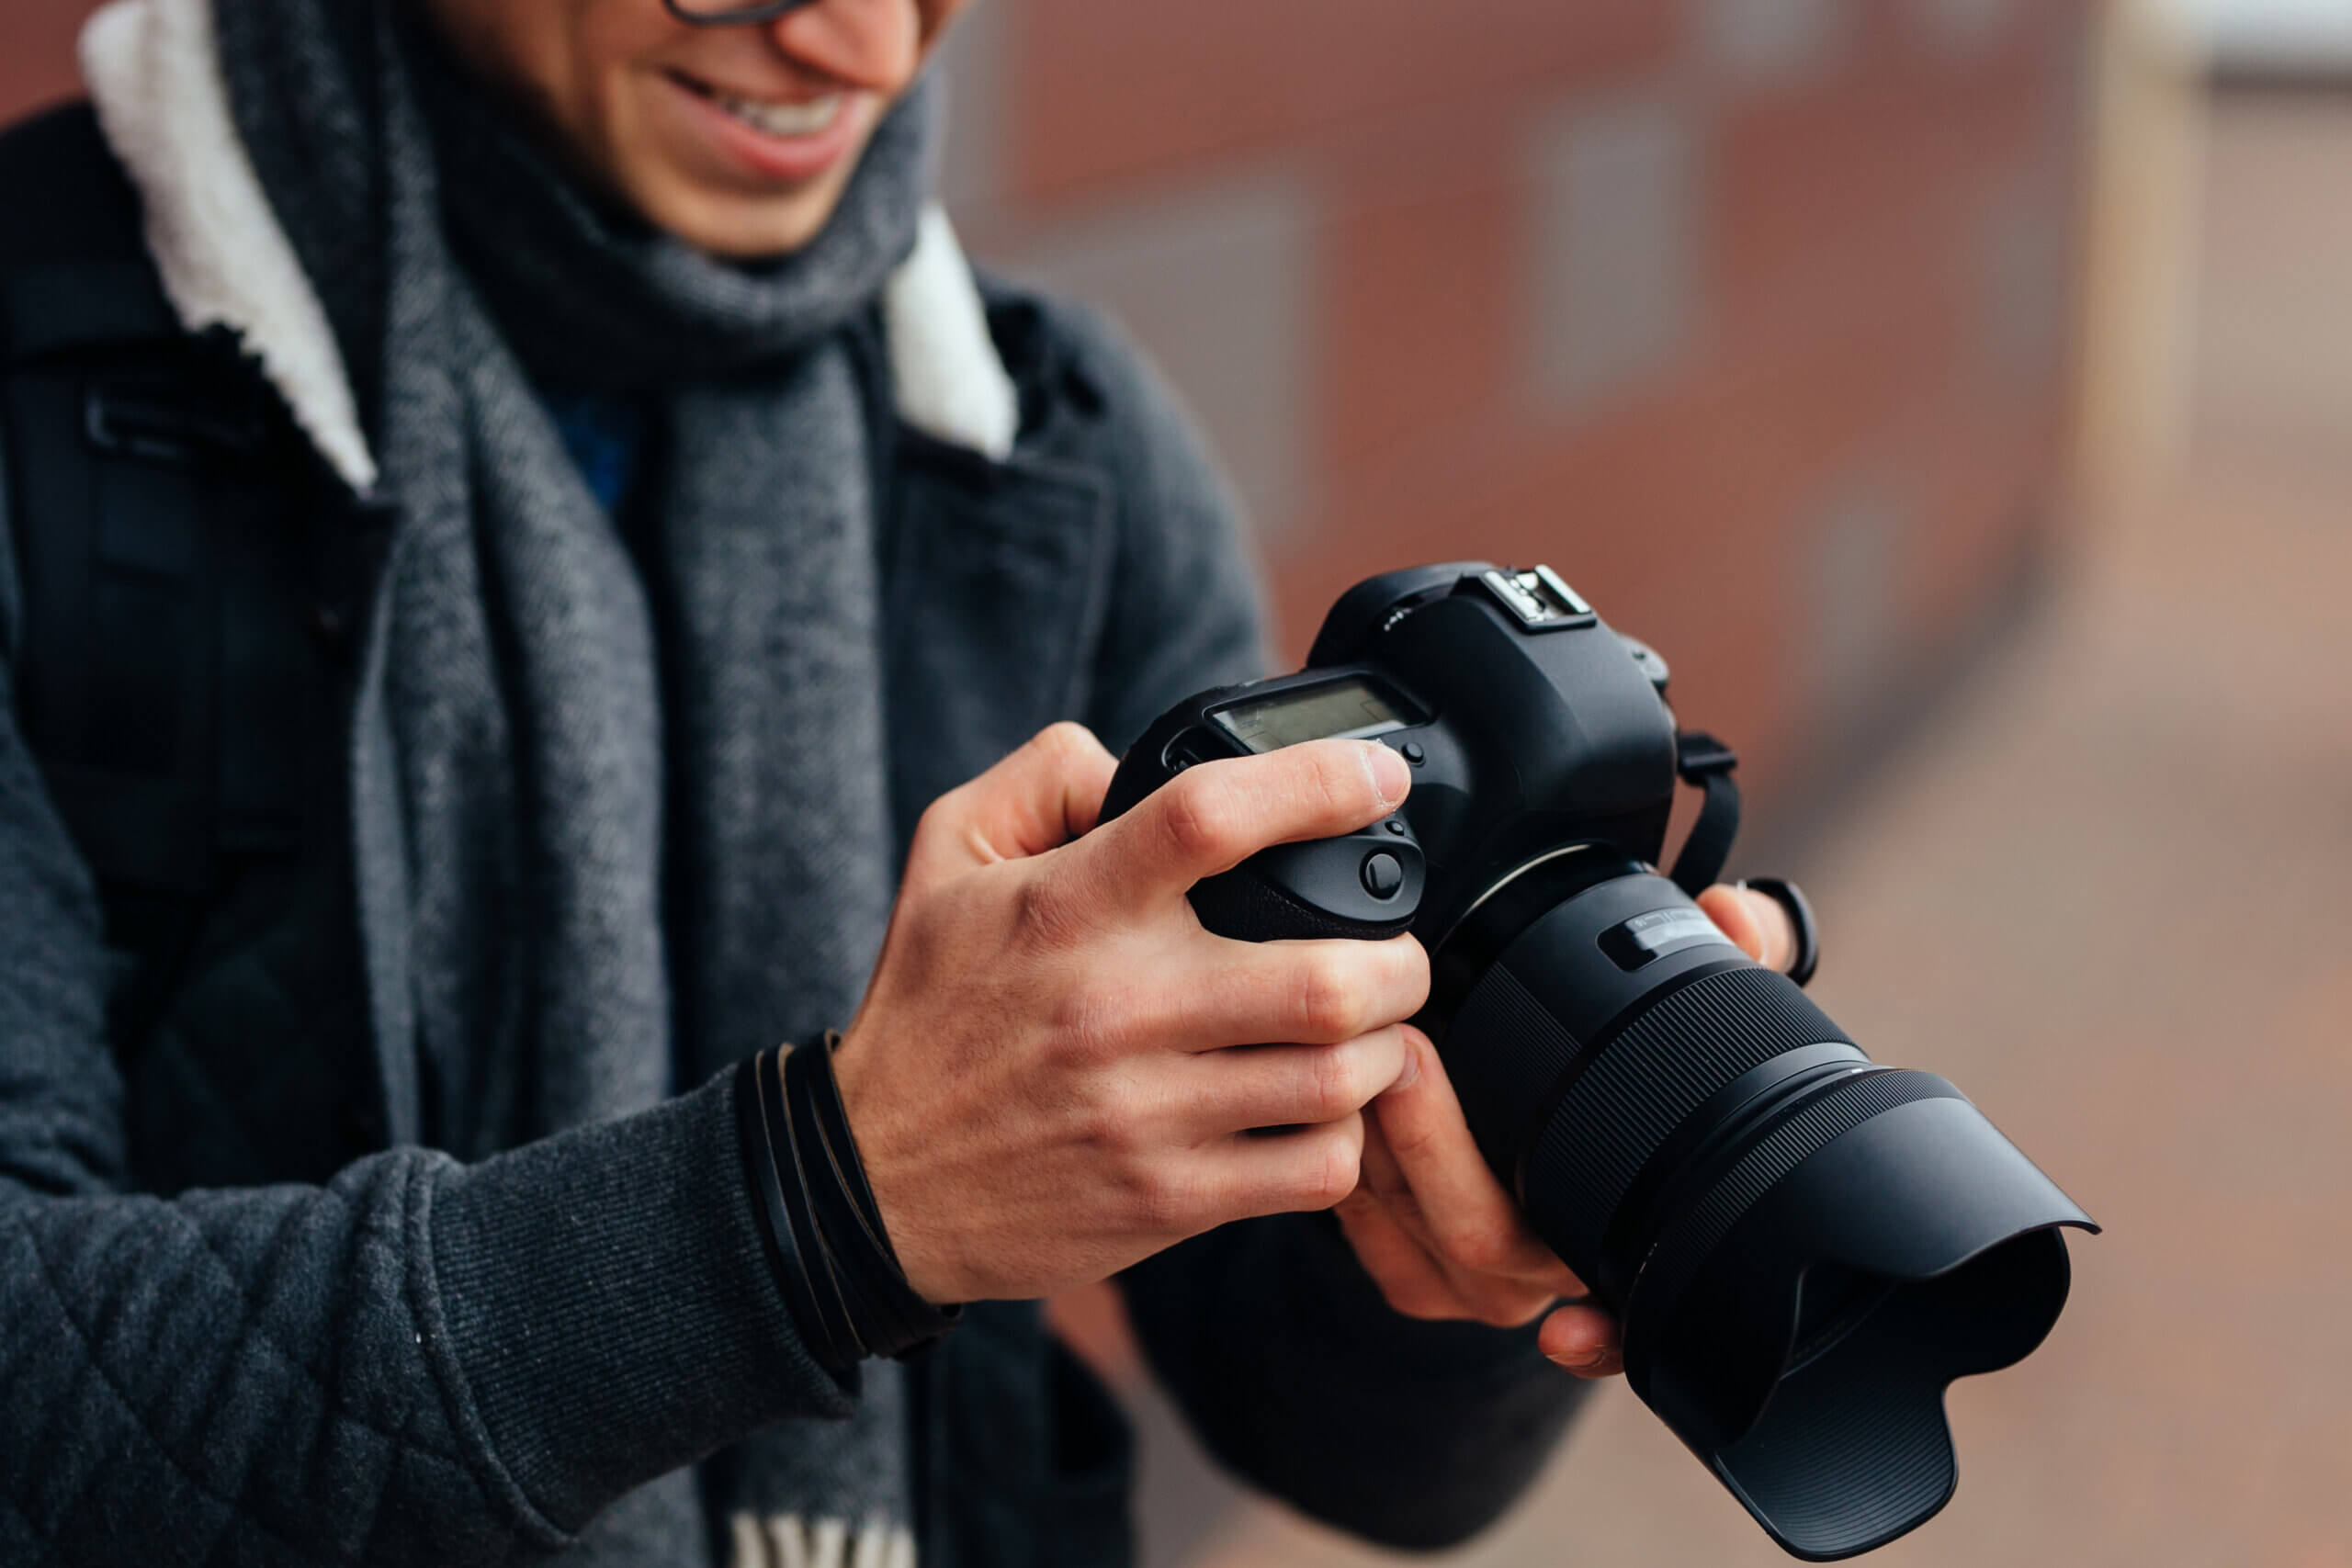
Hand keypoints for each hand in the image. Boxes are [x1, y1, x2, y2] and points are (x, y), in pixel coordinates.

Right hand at [833, 723, 1427, 1304]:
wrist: (872, 1183)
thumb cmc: (926, 1011)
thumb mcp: (949, 854)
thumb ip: (1045, 774)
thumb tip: (1135, 754)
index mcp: (1070, 906)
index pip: (1211, 819)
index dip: (1320, 785)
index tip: (1378, 778)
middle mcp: (1116, 1007)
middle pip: (1322, 978)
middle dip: (1396, 960)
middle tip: (1397, 950)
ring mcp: (1146, 1113)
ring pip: (1336, 1078)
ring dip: (1381, 1047)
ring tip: (1370, 1028)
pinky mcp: (1167, 1199)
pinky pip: (1314, 1168)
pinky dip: (1348, 1136)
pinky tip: (1325, 1109)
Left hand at [1333, 881, 1808, 1378]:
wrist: (1520, 1090)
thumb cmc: (1614, 1059)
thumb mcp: (1686, 997)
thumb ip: (1736, 947)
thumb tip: (1738, 916)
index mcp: (1635, 1239)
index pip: (1630, 1316)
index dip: (1602, 1338)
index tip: (1565, 1332)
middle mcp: (1554, 1279)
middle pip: (1485, 1243)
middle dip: (1436, 1145)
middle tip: (1407, 1050)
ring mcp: (1474, 1284)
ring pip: (1413, 1231)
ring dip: (1378, 1139)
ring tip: (1361, 1047)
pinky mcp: (1407, 1271)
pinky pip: (1364, 1234)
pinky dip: (1346, 1165)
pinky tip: (1342, 1099)